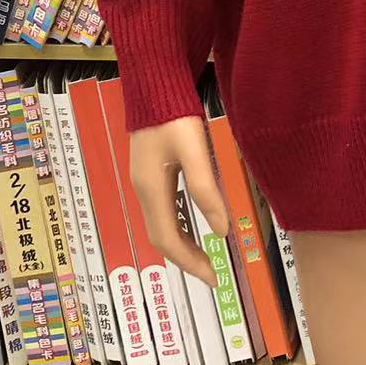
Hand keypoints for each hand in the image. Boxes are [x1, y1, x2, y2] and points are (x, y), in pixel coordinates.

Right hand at [129, 115, 229, 287]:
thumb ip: (206, 190)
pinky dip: (179, 225)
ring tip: (206, 255)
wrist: (154, 86)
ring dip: (183, 243)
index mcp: (152, 189)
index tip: (213, 278)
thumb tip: (222, 230)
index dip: (190, 262)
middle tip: (213, 272)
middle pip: (162, 237)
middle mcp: (143, 190)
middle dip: (186, 258)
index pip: (168, 239)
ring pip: (161, 224)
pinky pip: (163, 210)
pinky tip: (195, 224)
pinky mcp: (150, 173)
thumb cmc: (174, 115)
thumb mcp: (195, 151)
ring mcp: (144, 181)